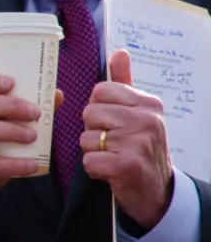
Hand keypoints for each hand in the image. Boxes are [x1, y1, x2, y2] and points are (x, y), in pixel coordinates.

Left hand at [82, 49, 172, 229]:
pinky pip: (88, 160)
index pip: (100, 91)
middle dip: (93, 131)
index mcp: (148, 103)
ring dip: (93, 151)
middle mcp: (147, 119)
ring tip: (114, 156)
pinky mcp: (126, 165)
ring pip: (86, 138)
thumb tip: (119, 52)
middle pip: (89, 113)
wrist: (156, 189)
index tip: (114, 123)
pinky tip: (111, 171)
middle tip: (113, 143)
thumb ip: (125, 83)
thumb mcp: (138, 112)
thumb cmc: (140, 147)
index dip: (98, 109)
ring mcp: (138, 142)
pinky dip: (94, 169)